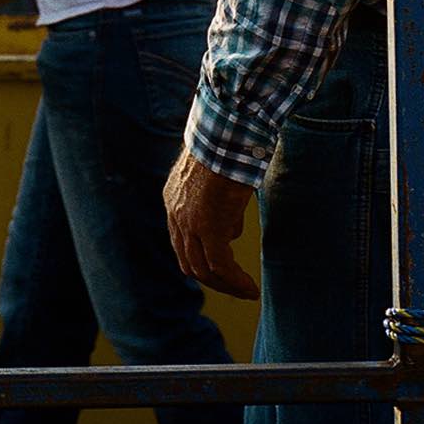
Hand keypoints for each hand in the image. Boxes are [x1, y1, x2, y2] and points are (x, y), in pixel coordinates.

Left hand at [164, 150, 258, 299]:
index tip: (221, 271)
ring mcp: (190, 222)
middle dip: (213, 279)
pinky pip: (221, 266)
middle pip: (188, 262)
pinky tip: (250, 287)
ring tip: (246, 290)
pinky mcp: (209, 226)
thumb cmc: (228, 147)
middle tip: (235, 287)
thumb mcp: (216, 180)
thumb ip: (217, 206)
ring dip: (226, 285)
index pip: (181, 243)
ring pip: (203, 269)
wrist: (227, 132)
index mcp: (173, 200)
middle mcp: (176, 213)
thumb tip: (230, 231)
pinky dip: (235, 281)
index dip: (200, 261)